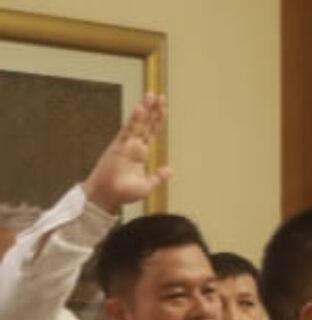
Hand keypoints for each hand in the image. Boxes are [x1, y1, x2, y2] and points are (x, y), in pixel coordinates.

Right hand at [83, 94, 171, 213]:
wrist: (107, 197)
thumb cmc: (124, 192)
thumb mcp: (147, 185)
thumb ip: (158, 176)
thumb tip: (171, 169)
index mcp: (140, 153)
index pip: (151, 132)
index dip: (157, 120)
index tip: (163, 107)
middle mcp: (133, 146)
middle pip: (146, 124)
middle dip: (153, 110)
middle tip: (160, 95)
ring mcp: (126, 144)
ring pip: (138, 123)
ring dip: (145, 109)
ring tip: (151, 96)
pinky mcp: (118, 146)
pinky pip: (128, 130)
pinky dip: (134, 120)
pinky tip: (140, 109)